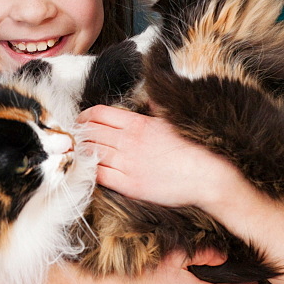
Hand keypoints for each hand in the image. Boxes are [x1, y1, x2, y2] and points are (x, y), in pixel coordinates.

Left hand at [77, 104, 237, 207]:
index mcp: (137, 123)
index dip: (85, 116)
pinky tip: (89, 169)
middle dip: (79, 134)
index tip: (81, 121)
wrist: (208, 176)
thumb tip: (149, 98)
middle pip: (90, 132)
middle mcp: (129, 141)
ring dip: (82, 152)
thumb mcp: (171, 120)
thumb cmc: (192, 148)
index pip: (98, 113)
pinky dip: (89, 170)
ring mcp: (128, 164)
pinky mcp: (130, 185)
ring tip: (80, 152)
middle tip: (76, 137)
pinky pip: (99, 175)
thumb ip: (154, 108)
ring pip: (91, 153)